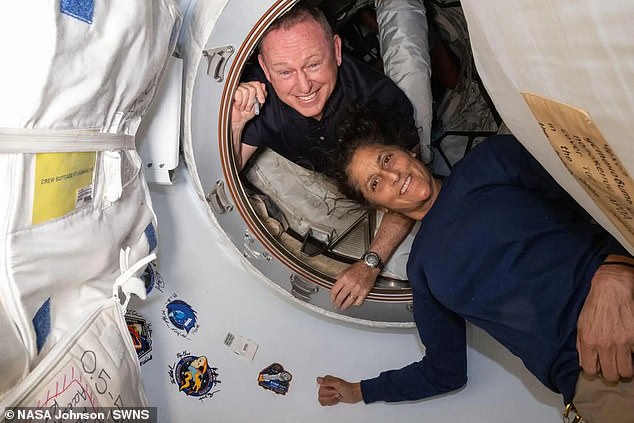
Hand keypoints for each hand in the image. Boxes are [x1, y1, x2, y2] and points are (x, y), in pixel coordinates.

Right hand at [231, 81, 266, 127]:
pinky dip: (240, 102)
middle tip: (249, 107)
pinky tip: (238, 105)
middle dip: (252, 101)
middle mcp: (244, 87)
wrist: (239, 120)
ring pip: (246, 91)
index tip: (261, 101)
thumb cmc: (246, 113)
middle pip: (252, 88)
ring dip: (245, 103)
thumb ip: (262, 95)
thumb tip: (263, 86)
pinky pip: (239, 93)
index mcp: (250, 88)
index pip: (257, 84)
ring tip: (243, 107)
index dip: (260, 92)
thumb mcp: (258, 104)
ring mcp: (237, 88)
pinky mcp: (231, 92)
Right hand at [317, 376, 362, 405]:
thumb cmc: (348, 388)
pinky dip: (332, 402)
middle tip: (337, 393)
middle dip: (331, 396)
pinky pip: (325, 403)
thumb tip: (318, 380)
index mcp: (326, 380)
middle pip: (321, 396)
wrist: (354, 394)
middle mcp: (326, 385)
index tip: (334, 390)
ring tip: (337, 396)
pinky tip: (336, 399)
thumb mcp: (338, 384)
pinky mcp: (329, 397)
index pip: (320, 389)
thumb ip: (328, 382)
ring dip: (331, 400)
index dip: (328, 392)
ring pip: (322, 400)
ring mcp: (327, 391)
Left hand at [330, 261, 378, 309]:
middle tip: (336, 305)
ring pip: (348, 302)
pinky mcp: (365, 292)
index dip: (332, 297)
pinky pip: (358, 302)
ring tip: (343, 307)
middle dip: (337, 303)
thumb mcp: (345, 270)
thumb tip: (333, 284)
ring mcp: (358, 289)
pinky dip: (355, 304)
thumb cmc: (359, 267)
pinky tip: (353, 304)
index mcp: (344, 278)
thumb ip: (339, 277)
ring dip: (344, 306)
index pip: (334, 291)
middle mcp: (350, 284)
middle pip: (340, 297)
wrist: (370, 266)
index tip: (332, 299)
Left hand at [576, 259, 633, 380]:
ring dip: (625, 369)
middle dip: (612, 374)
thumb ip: (581, 345)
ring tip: (624, 361)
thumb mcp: (581, 324)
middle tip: (614, 366)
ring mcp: (622, 342)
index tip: (599, 368)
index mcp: (588, 341)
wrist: (611, 288)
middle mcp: (605, 344)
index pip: (590, 370)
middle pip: (611, 375)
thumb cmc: (595, 305)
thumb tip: (584, 363)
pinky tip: (630, 350)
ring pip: (626, 371)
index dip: (595, 371)